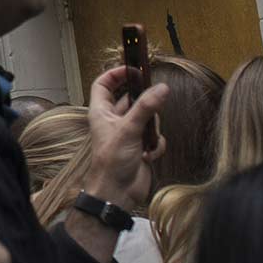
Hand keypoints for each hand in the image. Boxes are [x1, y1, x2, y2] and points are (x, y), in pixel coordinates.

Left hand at [84, 66, 168, 208]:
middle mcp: (113, 120)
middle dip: (144, 103)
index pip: (103, 84)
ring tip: (146, 139)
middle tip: (155, 99)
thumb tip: (162, 88)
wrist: (117, 193)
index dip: (116, 74)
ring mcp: (128, 134)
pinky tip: (148, 155)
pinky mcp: (140, 147)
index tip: (133, 68)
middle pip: (132, 99)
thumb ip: (146, 107)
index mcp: (101, 112)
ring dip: (151, 128)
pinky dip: (155, 145)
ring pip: (147, 118)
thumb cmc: (111, 162)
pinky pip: (155, 137)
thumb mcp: (128, 129)